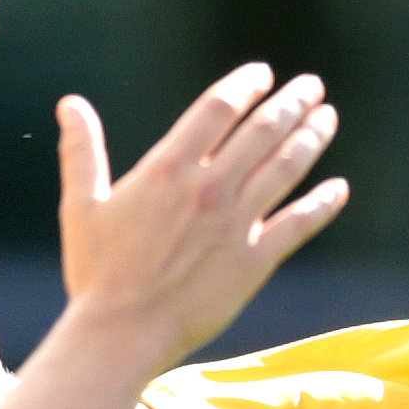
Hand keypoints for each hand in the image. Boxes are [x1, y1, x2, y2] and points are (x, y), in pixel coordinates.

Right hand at [55, 64, 349, 370]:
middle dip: (291, 103)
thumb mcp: (81, 205)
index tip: (263, 75)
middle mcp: (210, 188)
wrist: (122, 333)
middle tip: (311, 86)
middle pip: (262, 130)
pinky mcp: (254, 261)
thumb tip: (70, 105)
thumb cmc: (96, 273)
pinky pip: (299, 224)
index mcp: (169, 168)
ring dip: (311, 138)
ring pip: (286, 168)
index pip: (218, 108)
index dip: (245, 85)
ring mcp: (236, 224)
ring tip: (326, 117)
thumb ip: (81, 151)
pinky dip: (323, 204)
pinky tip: (339, 188)